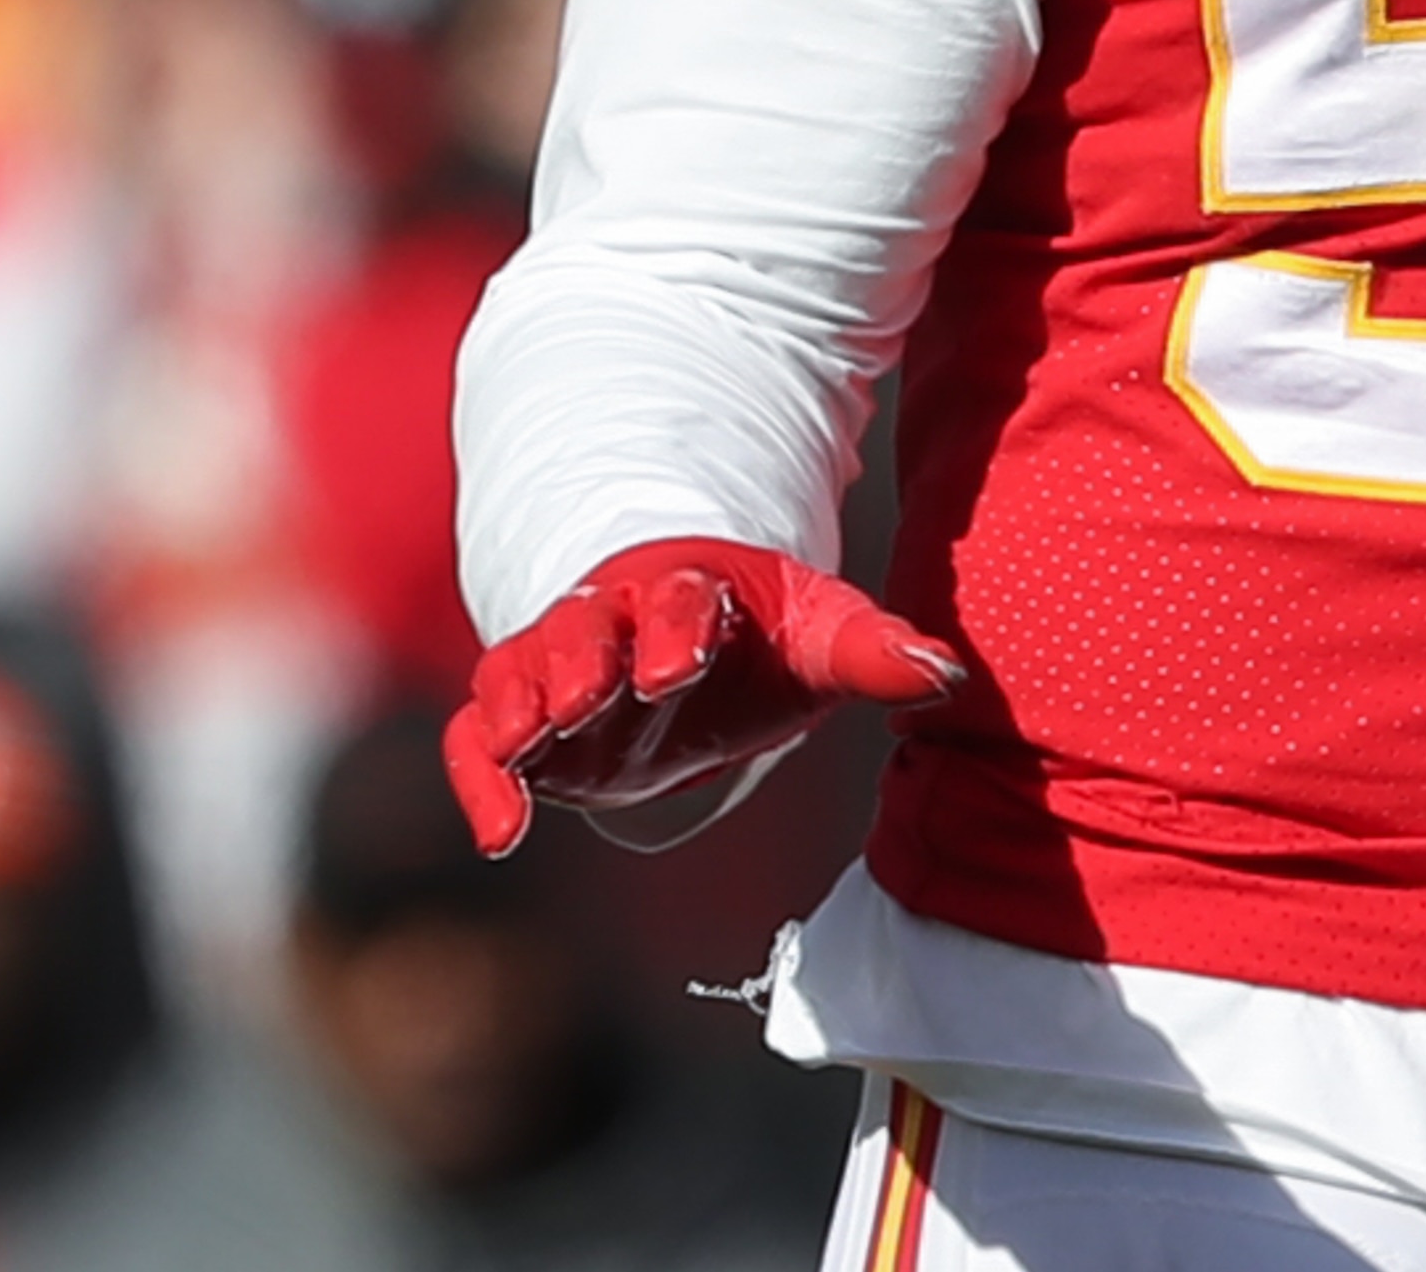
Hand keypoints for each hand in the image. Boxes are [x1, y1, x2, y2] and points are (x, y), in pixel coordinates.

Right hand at [445, 537, 964, 857]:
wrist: (691, 652)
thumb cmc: (759, 638)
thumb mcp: (819, 636)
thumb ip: (876, 653)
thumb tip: (947, 672)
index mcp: (691, 587)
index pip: (682, 599)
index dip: (679, 628)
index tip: (682, 667)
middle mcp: (610, 621)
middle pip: (583, 629)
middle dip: (582, 661)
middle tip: (584, 696)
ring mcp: (557, 672)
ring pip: (518, 674)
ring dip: (519, 707)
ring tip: (525, 748)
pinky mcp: (523, 727)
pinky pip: (478, 745)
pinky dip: (481, 784)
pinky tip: (501, 839)